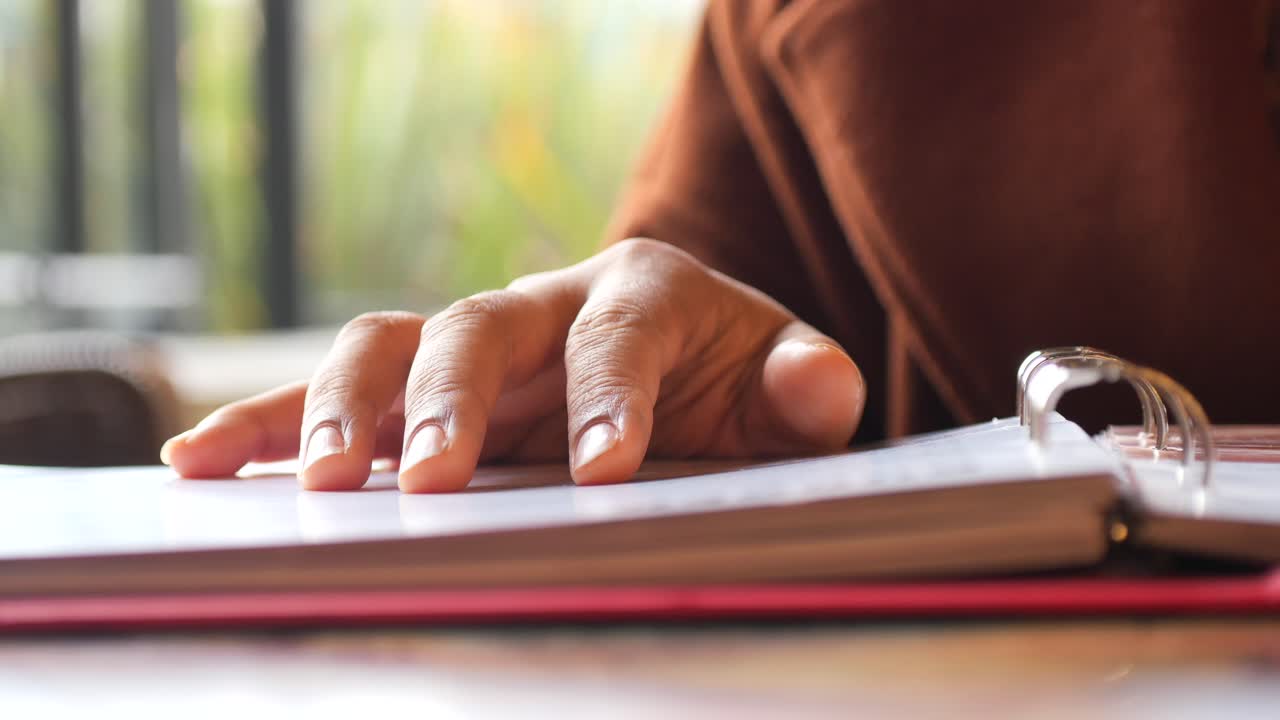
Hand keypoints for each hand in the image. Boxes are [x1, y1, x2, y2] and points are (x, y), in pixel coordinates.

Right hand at [161, 239, 865, 491]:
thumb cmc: (738, 389)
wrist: (690, 374)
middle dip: (452, 399)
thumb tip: (822, 386)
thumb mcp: (783, 394)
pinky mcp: (424, 390)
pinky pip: (336, 390)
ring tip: (309, 480)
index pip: (622, 336)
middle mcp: (546, 306)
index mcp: (645, 295)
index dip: (612, 398)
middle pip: (481, 327)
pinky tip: (204, 461)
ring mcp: (478, 347)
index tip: (602, 472)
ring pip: (387, 345)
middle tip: (434, 479)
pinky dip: (266, 421)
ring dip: (337, 406)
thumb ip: (804, 389)